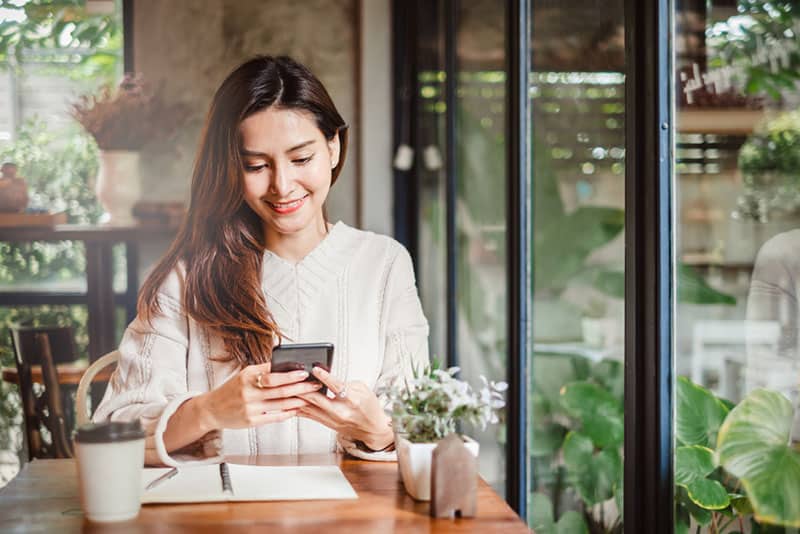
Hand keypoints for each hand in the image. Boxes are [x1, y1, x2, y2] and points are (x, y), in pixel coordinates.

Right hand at [197, 362, 322, 430]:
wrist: (212, 409)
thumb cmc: (232, 390)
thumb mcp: (244, 375)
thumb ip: (264, 371)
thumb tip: (288, 365)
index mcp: (247, 376)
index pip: (273, 373)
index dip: (291, 374)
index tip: (305, 372)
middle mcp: (248, 391)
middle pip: (280, 389)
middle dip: (300, 387)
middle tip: (314, 385)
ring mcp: (249, 407)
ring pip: (279, 404)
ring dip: (298, 401)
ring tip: (310, 398)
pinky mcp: (250, 421)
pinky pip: (273, 417)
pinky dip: (287, 413)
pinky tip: (296, 410)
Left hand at [297, 367, 393, 450]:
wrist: (372, 429)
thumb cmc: (369, 407)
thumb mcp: (363, 389)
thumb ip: (344, 382)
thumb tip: (326, 377)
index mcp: (353, 401)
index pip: (337, 387)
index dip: (325, 377)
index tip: (315, 368)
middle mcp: (340, 412)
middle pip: (317, 399)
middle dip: (303, 388)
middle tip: (292, 378)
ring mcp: (332, 420)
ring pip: (309, 408)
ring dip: (297, 398)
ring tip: (286, 388)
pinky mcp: (326, 424)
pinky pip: (309, 415)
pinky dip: (299, 407)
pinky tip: (289, 401)